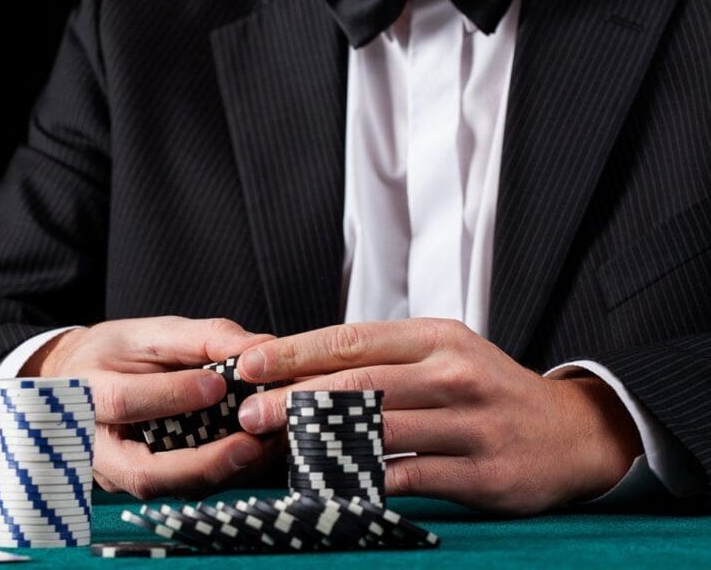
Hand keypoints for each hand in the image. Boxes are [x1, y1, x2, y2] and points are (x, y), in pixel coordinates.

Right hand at [22, 316, 278, 498]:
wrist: (82, 380)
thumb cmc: (116, 352)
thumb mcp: (150, 332)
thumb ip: (201, 338)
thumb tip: (259, 348)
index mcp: (82, 394)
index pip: (123, 403)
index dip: (171, 396)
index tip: (218, 384)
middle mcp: (92, 447)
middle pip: (143, 473)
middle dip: (201, 464)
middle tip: (251, 445)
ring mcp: (114, 475)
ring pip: (166, 489)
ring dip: (219, 473)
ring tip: (264, 447)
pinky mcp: (138, 485)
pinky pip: (178, 489)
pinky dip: (218, 474)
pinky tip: (252, 454)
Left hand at [234, 318, 642, 513]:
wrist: (573, 434)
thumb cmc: (488, 389)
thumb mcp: (445, 354)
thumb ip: (385, 358)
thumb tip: (301, 370)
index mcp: (438, 338)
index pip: (353, 338)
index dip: (296, 352)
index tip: (250, 365)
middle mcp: (455, 374)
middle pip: (359, 384)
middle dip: (295, 399)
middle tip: (249, 413)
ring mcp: (471, 425)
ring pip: (378, 431)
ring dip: (319, 443)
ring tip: (276, 449)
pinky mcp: (482, 474)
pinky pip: (407, 478)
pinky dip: (362, 481)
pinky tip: (327, 484)